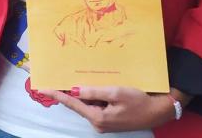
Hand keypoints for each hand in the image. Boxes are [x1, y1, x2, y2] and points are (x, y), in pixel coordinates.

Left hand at [48, 86, 176, 131]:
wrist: (159, 111)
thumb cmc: (140, 101)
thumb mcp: (116, 92)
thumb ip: (94, 92)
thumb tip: (74, 90)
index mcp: (98, 117)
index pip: (72, 103)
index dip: (57, 94)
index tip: (42, 88)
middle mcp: (98, 122)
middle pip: (78, 104)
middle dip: (67, 92)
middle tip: (55, 79)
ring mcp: (104, 122)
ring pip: (87, 104)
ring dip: (82, 93)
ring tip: (72, 78)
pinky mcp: (110, 118)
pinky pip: (96, 105)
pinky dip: (93, 96)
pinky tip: (92, 87)